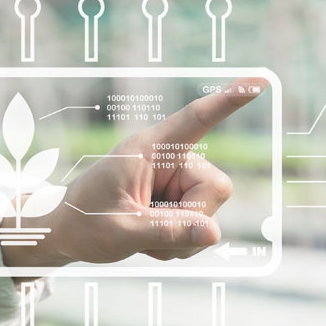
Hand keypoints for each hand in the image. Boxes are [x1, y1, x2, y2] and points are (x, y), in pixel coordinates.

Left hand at [3, 79, 264, 268]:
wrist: (66, 234)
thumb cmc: (83, 223)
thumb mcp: (120, 231)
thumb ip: (165, 232)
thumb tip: (212, 234)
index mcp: (150, 149)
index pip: (196, 119)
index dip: (229, 101)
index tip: (259, 81)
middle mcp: (170, 160)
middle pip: (217, 189)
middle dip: (192, 220)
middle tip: (149, 231)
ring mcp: (177, 182)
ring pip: (210, 215)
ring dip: (180, 236)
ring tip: (142, 235)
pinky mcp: (179, 202)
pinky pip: (201, 228)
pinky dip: (179, 243)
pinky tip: (149, 239)